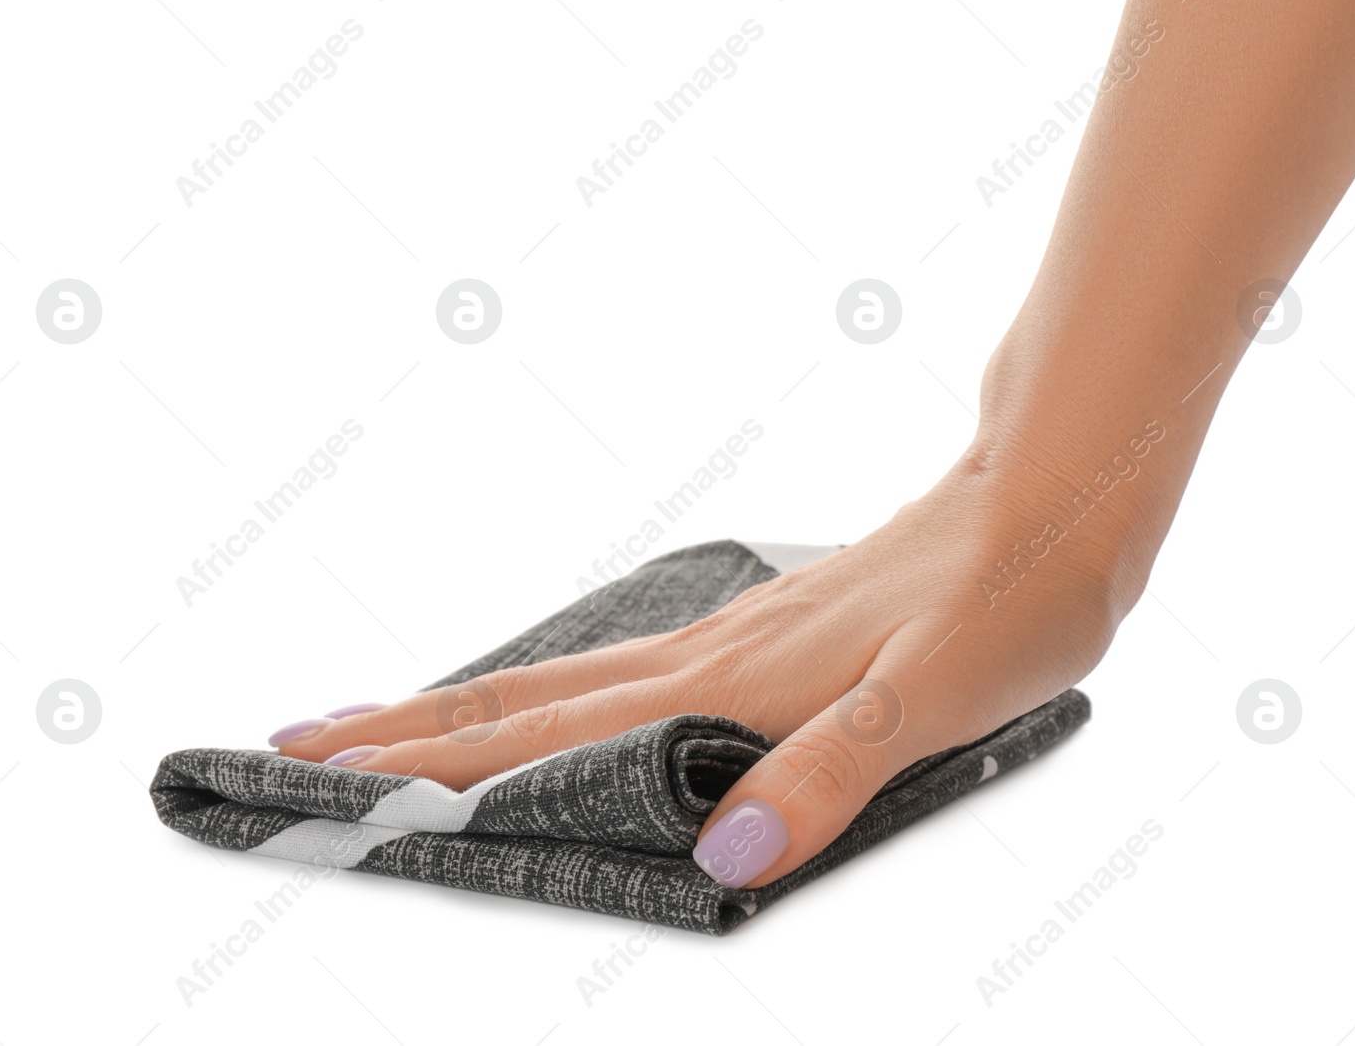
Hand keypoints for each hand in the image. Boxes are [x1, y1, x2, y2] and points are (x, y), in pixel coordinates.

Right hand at [270, 441, 1142, 889]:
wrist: (1055, 495)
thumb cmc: (1009, 596)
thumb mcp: (935, 700)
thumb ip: (830, 776)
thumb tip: (723, 859)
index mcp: (732, 682)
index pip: (552, 731)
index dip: (439, 760)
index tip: (330, 776)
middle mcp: (710, 655)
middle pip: (526, 697)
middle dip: (405, 730)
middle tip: (299, 747)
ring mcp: (732, 637)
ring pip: (568, 678)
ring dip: (463, 707)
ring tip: (384, 725)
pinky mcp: (764, 631)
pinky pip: (627, 669)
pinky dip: (553, 692)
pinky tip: (553, 701)